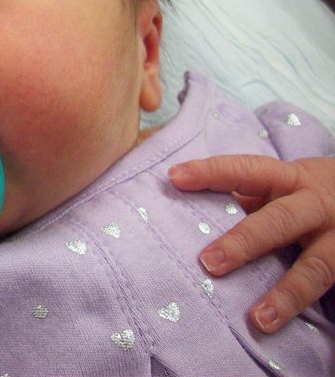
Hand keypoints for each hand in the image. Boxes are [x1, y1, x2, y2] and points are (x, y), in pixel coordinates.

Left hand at [169, 155, 334, 332]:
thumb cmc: (310, 194)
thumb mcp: (285, 184)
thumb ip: (249, 194)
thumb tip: (189, 201)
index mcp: (290, 178)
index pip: (247, 169)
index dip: (212, 171)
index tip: (175, 177)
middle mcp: (315, 205)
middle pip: (279, 220)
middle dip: (243, 242)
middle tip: (208, 262)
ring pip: (314, 267)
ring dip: (285, 294)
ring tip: (258, 318)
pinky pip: (330, 286)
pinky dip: (306, 308)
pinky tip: (285, 325)